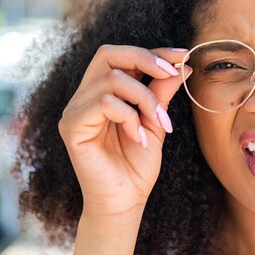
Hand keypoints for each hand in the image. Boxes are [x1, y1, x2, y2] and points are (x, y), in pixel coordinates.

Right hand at [58, 45, 191, 218]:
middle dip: (145, 59)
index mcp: (104, 92)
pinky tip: (139, 138)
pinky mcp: (71, 128)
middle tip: (172, 73)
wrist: (125, 202)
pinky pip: (103, 104)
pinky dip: (129, 117)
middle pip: (107, 54)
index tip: (183, 56)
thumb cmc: (137, 165)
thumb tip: (183, 66)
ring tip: (159, 123)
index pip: (122, 56)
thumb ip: (163, 93)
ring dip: (144, 98)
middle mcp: (85, 97)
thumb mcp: (156, 122)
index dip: (153, 52)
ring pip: (111, 79)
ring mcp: (75, 111)